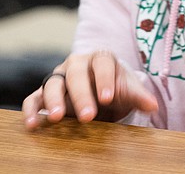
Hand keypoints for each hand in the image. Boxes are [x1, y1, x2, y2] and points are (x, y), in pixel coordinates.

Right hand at [21, 50, 157, 129]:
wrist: (100, 91)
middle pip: (76, 74)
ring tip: (56, 118)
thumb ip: (138, 95)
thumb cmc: (114, 87)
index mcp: (100, 59)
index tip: (108, 98)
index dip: (104, 80)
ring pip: (52, 83)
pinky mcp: (44, 92)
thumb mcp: (127, 90)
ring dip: (53, 100)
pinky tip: (33, 125)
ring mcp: (58, 77)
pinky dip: (31, 110)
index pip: (102, 64)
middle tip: (88, 116)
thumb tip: (153, 104)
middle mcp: (76, 64)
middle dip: (81, 95)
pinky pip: (34, 98)